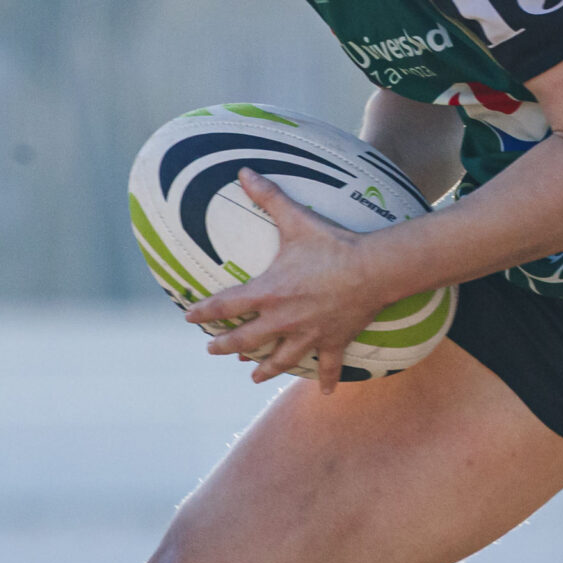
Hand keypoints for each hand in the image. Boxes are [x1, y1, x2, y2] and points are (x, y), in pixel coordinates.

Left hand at [183, 170, 385, 392]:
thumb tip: (243, 170)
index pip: (226, 305)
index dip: (204, 312)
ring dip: (265, 369)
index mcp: (269, 292)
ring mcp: (309, 334)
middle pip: (246, 340)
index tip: (189, 317)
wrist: (373, 269)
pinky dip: (328, 379)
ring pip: (280, 360)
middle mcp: (283, 319)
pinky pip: (330, 366)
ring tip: (253, 375)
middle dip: (226, 346)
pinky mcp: (334, 341)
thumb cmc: (332, 244)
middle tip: (212, 350)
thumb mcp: (296, 219)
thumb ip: (268, 197)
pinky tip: (326, 393)